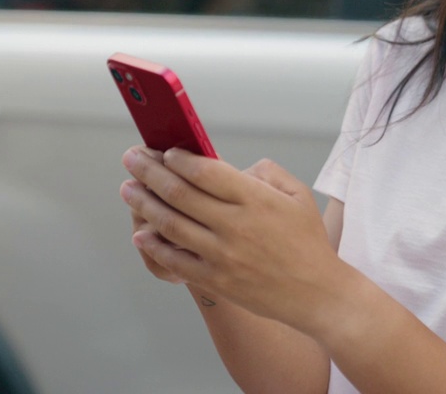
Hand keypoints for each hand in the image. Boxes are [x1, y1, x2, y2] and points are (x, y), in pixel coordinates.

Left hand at [120, 146, 347, 333]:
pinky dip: (154, 247)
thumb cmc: (307, 241)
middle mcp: (235, 226)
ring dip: (144, 204)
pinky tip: (141, 234)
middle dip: (149, 172)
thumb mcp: (297, 195)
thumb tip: (230, 168)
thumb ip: (266, 172)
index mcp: (256, 199)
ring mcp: (223, 255)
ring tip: (128, 189)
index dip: (178, 158)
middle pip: (179, 193)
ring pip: (171, 224)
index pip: (205, 171)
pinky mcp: (216, 280)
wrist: (317, 293)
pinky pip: (175, 260)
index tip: (165, 151)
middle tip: (131, 159)